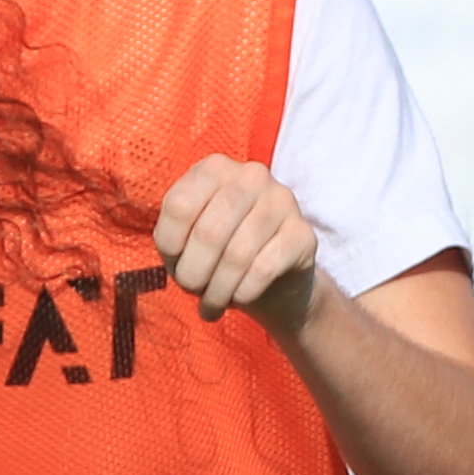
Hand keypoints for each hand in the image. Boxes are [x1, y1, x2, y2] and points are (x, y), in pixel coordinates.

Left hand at [153, 154, 322, 337]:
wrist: (273, 277)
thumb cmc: (218, 254)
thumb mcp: (185, 240)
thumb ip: (172, 239)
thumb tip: (176, 259)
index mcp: (215, 168)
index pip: (179, 206)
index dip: (170, 246)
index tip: (175, 265)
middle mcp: (251, 176)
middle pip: (208, 232)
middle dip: (194, 274)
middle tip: (193, 292)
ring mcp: (282, 201)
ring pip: (237, 255)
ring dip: (218, 291)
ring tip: (211, 306)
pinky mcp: (303, 234)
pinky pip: (265, 269)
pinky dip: (244, 292)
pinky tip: (239, 298)